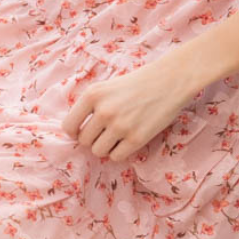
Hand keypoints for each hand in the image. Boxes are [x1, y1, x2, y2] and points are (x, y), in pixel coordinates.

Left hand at [62, 52, 200, 161]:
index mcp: (93, 95)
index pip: (69, 126)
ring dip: (106, 147)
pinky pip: (116, 157)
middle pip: (84, 141)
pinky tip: (128, 141)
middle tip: (106, 132)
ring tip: (117, 136)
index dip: (75, 131)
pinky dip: (119, 152)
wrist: (169, 81)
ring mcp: (120, 126)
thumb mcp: (106, 87)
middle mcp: (104, 111)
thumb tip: (74, 132)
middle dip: (93, 139)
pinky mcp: (136, 138)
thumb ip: (90, 106)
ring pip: (98, 151)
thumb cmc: (136, 84)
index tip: (83, 131)